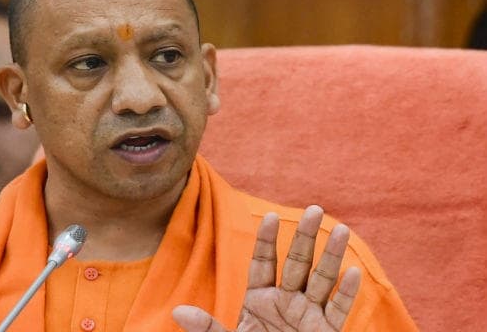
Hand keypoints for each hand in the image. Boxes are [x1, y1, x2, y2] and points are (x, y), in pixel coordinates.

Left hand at [173, 205, 360, 331]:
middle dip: (305, 237)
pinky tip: (351, 271)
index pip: (263, 262)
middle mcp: (286, 301)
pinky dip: (345, 293)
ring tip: (340, 229)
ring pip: (321, 280)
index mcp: (259, 298)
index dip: (265, 239)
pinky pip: (337, 311)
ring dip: (331, 256)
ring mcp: (308, 315)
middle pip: (296, 263)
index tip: (269, 215)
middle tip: (315, 208)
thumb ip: (207, 328)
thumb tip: (177, 312)